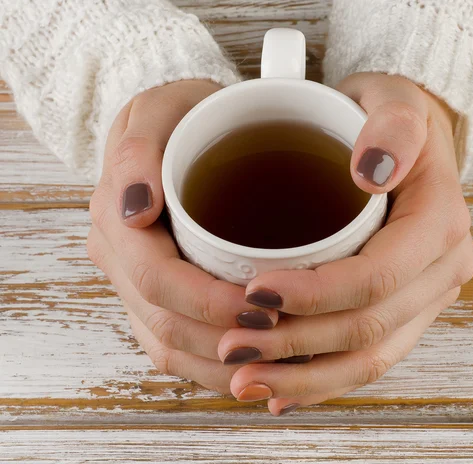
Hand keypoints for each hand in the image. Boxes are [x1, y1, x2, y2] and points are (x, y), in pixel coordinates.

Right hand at [87, 80, 280, 394]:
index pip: (156, 279)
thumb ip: (137, 151)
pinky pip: (174, 347)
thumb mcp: (161, 109)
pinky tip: (251, 362)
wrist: (185, 128)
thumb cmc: (184, 116)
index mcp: (116, 218)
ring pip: (169, 346)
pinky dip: (212, 364)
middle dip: (223, 338)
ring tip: (273, 359)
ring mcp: (134, 282)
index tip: (263, 305)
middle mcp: (119, 258)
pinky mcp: (155, 296)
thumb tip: (134, 211)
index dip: (208, 302)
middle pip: (164, 322)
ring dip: (220, 362)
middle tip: (280, 335)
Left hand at [216, 73, 472, 414]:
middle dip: (297, 345)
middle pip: (369, 328)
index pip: (377, 278)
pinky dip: (322, 380)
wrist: (402, 144)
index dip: (315, 294)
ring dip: (305, 377)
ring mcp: (426, 297)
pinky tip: (280, 391)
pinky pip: (368, 358)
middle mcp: (441, 270)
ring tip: (246, 381)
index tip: (254, 291)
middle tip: (232, 345)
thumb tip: (370, 171)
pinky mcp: (404, 311)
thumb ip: (393, 128)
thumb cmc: (388, 121)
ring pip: (369, 357)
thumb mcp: (395, 102)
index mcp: (441, 225)